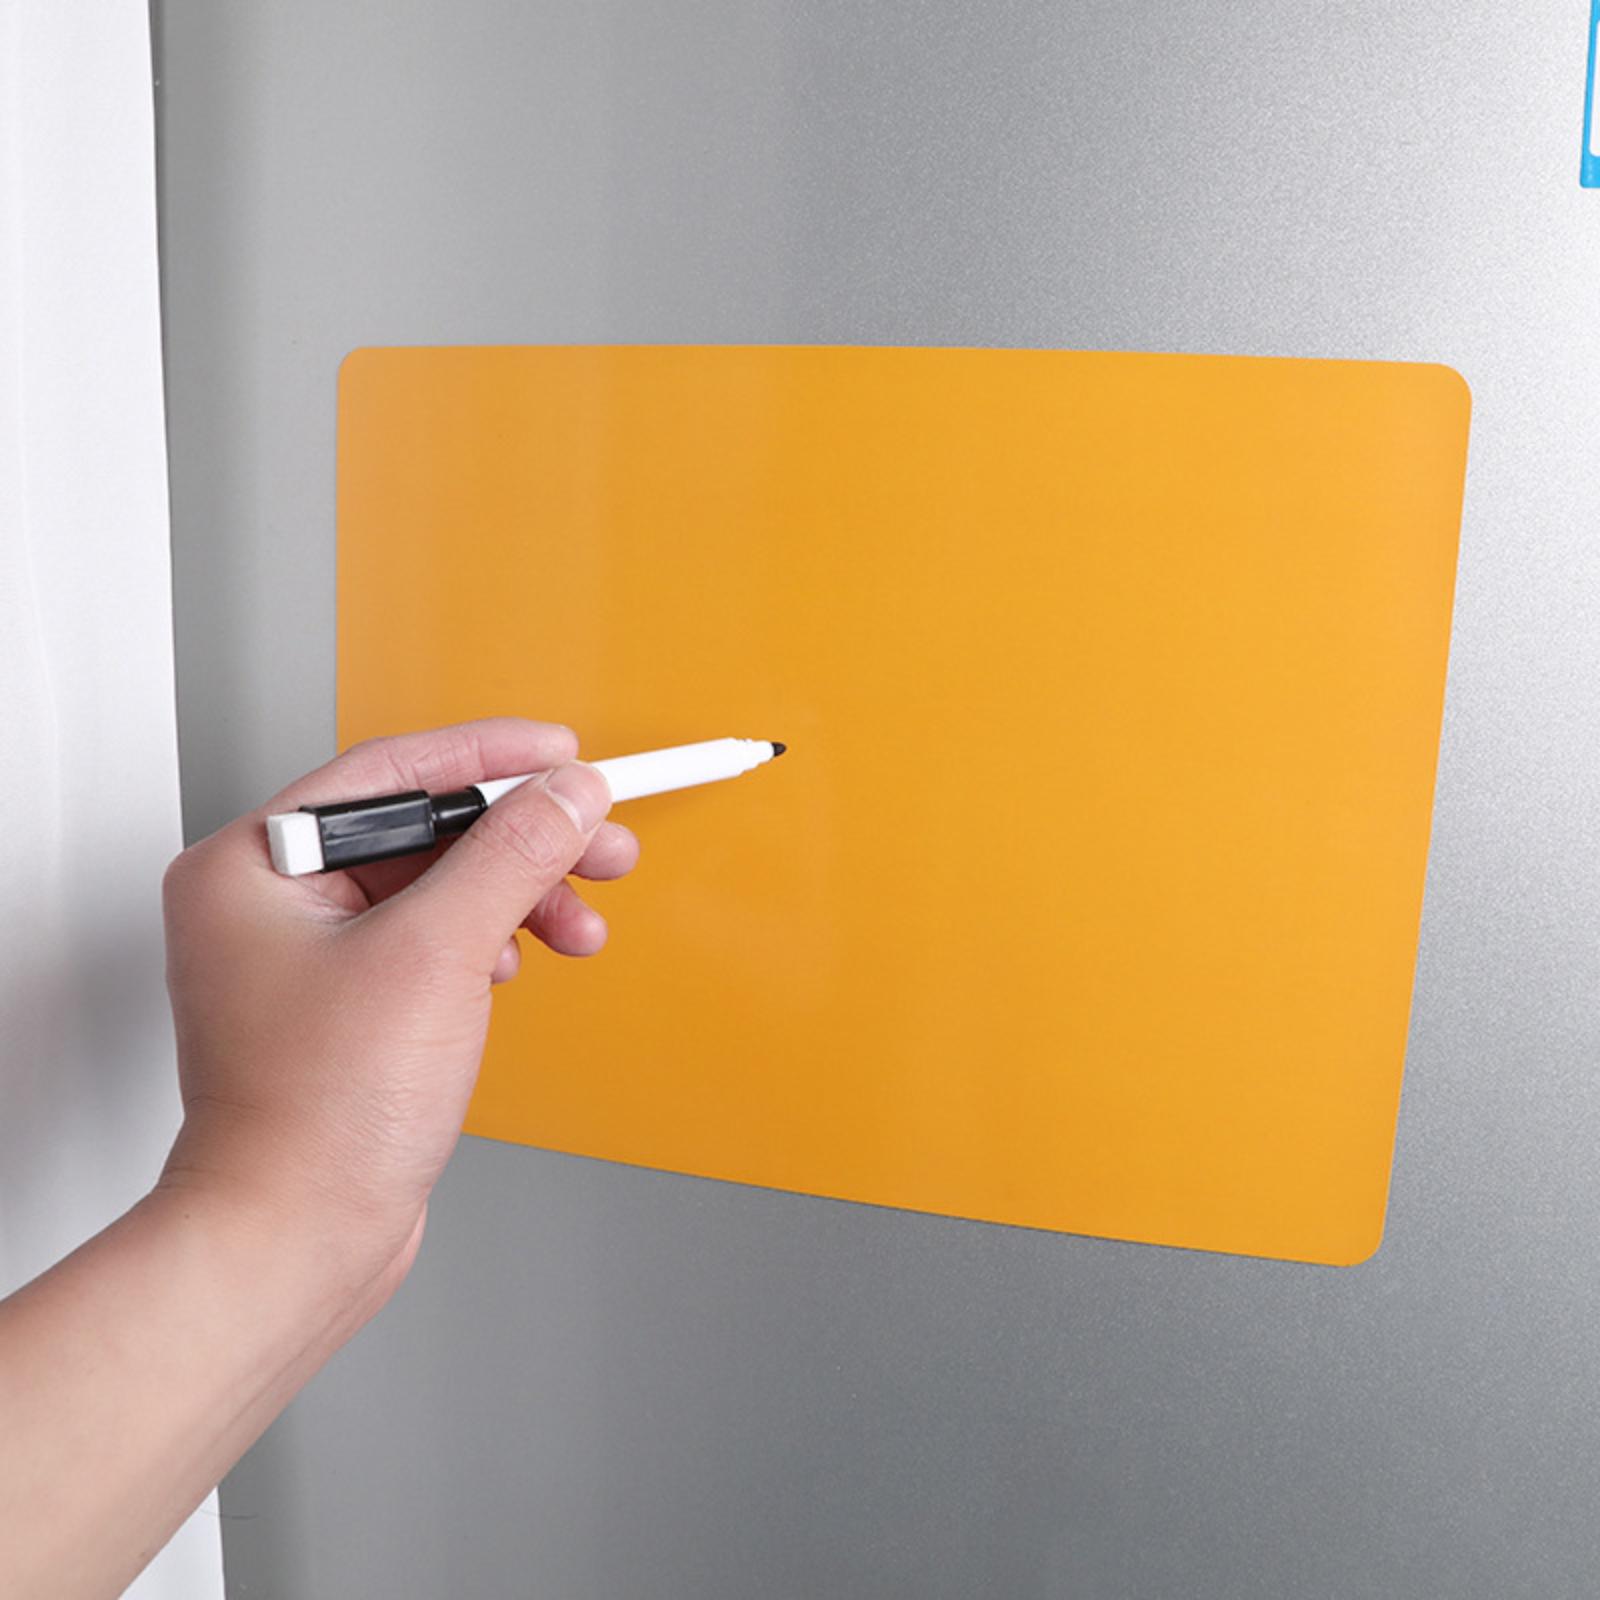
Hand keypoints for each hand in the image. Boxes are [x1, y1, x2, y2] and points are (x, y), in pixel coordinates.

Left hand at [157, 718, 637, 1293]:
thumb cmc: (314, 1118)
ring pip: (441, 886)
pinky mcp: (353, 1004)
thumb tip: (566, 794)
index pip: (391, 773)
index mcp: (253, 865)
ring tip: (580, 918)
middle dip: (524, 837)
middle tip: (601, 838)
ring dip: (521, 894)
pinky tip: (520, 961)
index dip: (491, 756)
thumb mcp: (434, 955)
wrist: (296, 1241)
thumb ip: (510, 856)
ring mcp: (312, 956)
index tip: (563, 755)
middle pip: (425, 830)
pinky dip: (494, 940)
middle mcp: (272, 902)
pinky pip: (438, 938)